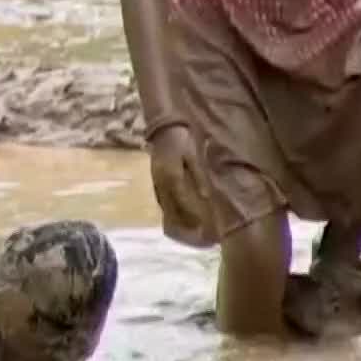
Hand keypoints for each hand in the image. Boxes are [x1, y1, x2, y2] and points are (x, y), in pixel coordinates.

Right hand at [149, 124, 210, 238]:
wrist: (163, 127)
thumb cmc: (182, 139)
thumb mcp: (194, 156)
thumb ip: (199, 177)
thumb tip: (205, 197)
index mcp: (172, 176)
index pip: (183, 201)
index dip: (194, 215)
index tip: (205, 226)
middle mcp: (161, 182)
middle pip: (172, 208)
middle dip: (184, 222)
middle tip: (198, 234)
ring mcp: (156, 181)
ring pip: (165, 205)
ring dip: (176, 218)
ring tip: (188, 229)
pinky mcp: (155, 179)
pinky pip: (162, 199)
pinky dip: (170, 209)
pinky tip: (177, 214)